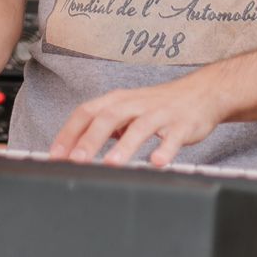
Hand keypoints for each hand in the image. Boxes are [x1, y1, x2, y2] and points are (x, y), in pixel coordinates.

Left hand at [49, 77, 224, 167]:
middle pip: (109, 117)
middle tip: (76, 160)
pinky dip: (165, 149)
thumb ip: (104, 126)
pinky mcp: (182, 124)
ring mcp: (160, 114)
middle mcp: (136, 104)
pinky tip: (157, 162)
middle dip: (91, 140)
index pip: (87, 112)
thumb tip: (74, 148)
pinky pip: (173, 137)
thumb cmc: (159, 105)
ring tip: (112, 163)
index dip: (69, 133)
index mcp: (119, 100)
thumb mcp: (127, 111)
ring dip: (125, 145)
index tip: (55, 155)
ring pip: (140, 127)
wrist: (202, 92)